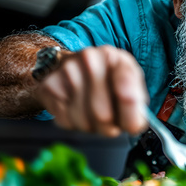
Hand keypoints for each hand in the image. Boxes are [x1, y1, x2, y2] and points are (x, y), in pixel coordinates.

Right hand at [34, 45, 148, 136]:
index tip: (129, 123)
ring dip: (89, 126)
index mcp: (118, 59)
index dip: (129, 116)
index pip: (128, 96)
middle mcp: (91, 58)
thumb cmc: (108, 83)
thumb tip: (134, 123)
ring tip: (91, 112)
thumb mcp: (131, 88)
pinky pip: (65, 121)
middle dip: (107, 127)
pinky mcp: (49, 84)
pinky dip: (72, 122)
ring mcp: (68, 69)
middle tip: (109, 120)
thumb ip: (136, 105)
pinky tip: (76, 108)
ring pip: (82, 121)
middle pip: (103, 116)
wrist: (73, 71)